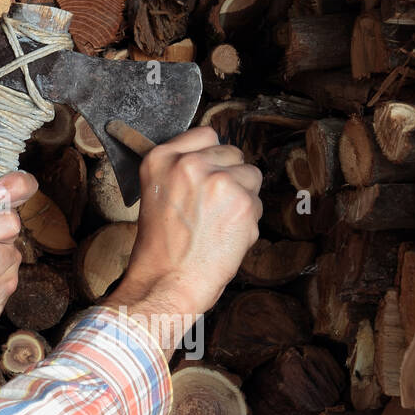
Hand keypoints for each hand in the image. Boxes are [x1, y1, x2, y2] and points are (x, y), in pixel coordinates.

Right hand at [104, 126, 261, 348]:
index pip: (206, 134)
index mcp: (161, 158)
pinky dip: (249, 220)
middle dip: (229, 176)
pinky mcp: (244, 202)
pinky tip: (227, 236)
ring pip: (250, 175)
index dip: (211, 156)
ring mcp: (219, 180)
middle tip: (211, 206)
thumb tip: (215, 158)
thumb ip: (180, 170)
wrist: (168, 281)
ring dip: (242, 196)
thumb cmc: (160, 247)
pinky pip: (259, 202)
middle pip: (232, 152)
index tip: (207, 174)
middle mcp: (190, 163)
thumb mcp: (155, 193)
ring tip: (218, 222)